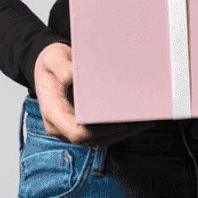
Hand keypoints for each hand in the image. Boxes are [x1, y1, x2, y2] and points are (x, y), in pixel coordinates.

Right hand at [32, 42, 156, 146]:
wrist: (50, 67)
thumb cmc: (52, 62)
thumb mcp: (53, 58)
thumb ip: (61, 68)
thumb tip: (73, 77)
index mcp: (53, 113)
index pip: (77, 133)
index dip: (99, 132)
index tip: (120, 123)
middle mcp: (62, 126)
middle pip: (94, 138)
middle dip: (120, 131)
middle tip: (143, 120)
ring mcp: (73, 127)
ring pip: (101, 138)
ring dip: (125, 131)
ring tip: (147, 120)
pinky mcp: (84, 124)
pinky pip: (103, 132)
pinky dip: (121, 127)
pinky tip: (139, 119)